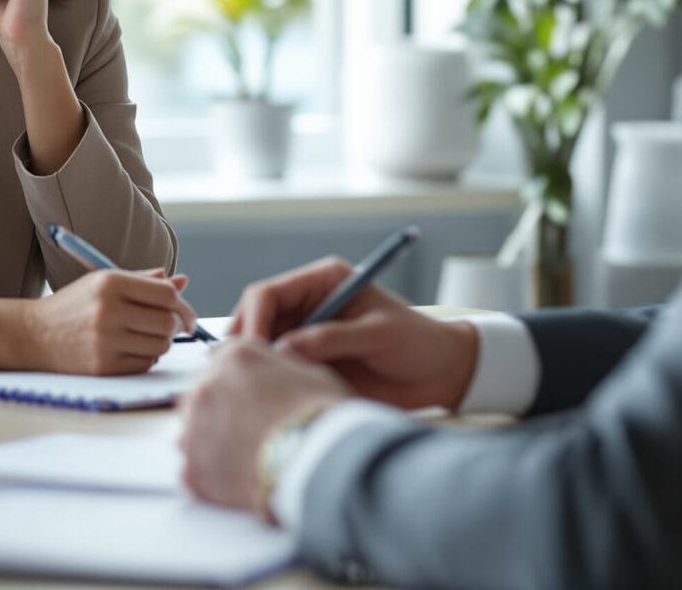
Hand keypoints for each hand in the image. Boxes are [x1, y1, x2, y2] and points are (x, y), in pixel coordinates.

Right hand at [25, 268, 192, 374]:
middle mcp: (108, 310)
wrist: (34, 335)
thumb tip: (183, 282)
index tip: (184, 313)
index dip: (182, 304)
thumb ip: (144, 281)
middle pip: (167, 322)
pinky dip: (146, 358)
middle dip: (176, 325)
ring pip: (160, 345)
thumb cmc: (75, 306)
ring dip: (162, 342)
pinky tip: (132, 349)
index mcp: (110, 282)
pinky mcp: (103, 366)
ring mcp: (105, 340)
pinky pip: (145, 364)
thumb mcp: (104, 282)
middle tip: (171, 326)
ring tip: (147, 336)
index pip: (166, 294)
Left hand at [178, 338, 350, 514]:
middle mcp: (206, 387)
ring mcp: (193, 428)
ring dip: (212, 443)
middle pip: (202, 396)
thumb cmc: (323, 416)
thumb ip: (279, 366)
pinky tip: (239, 482)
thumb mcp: (309, 372)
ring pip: (192, 433)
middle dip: (220, 412)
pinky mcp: (192, 468)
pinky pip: (194, 470)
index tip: (249, 398)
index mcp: (234, 358)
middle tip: (249, 433)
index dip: (238, 382)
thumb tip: (275, 373)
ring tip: (246, 460)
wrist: (318, 461)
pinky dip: (212, 477)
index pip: (222, 361)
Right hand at [233, 257, 477, 410]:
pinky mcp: (308, 362)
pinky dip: (268, 382)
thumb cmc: (417, 344)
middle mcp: (308, 304)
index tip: (250, 351)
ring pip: (259, 346)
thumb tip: (283, 350)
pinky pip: (276, 370)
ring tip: (252, 390)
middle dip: (244, 344)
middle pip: (254, 319)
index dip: (252, 320)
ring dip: (253, 365)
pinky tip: (269, 399)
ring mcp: (305, 334)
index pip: (267, 293)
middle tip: (239, 375)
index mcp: (323, 281)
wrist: (441, 375)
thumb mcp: (377, 336)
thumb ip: (331, 339)